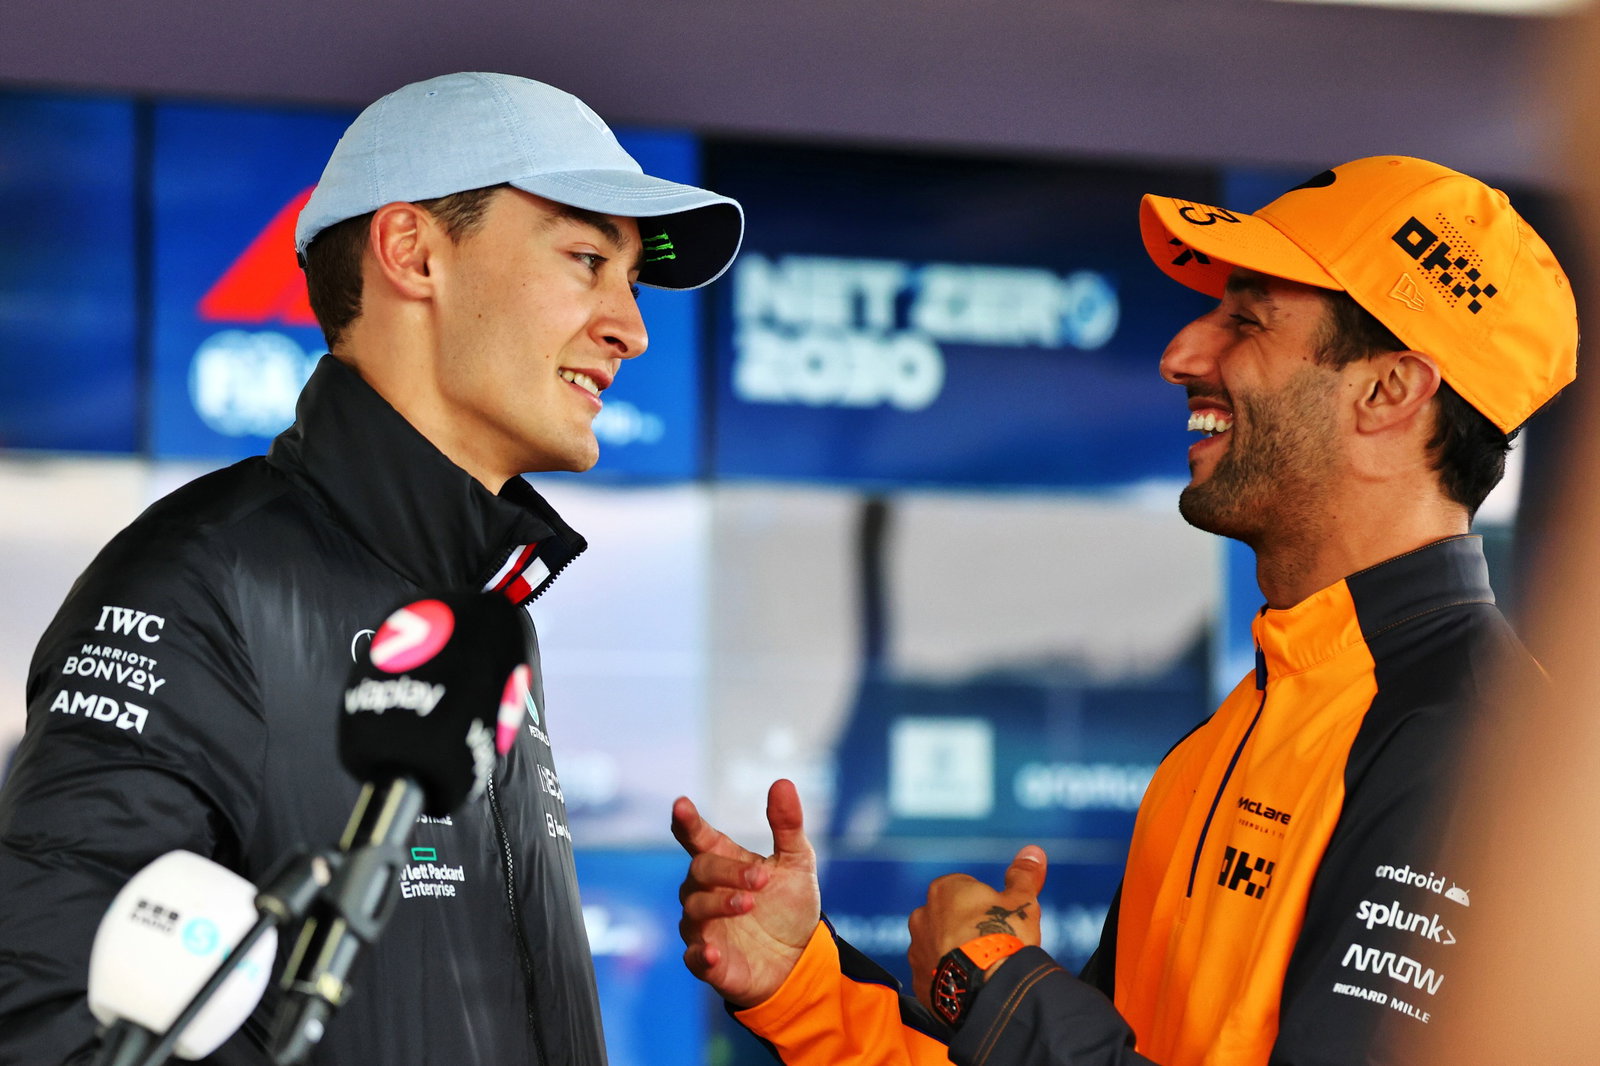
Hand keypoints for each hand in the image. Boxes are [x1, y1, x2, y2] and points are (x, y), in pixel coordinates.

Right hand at [671, 779, 820, 1007]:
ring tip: (748, 904)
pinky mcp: (708, 962)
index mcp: (724, 861)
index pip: (697, 837)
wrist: (800, 959)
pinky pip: (693, 957)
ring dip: (719, 904)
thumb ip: (787, 825)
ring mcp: (704, 926)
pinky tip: (712, 951)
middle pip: (700, 871)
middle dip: (727, 871)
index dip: (688, 821)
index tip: (681, 804)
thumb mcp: (797, 862)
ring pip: (695, 910)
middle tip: (761, 879)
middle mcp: (706, 890)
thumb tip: (782, 782)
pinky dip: (699, 954)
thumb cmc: (789, 907)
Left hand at [907, 845, 1047, 1009]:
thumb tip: (1033, 852)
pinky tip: (969, 986)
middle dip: (964, 927)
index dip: (984, 904)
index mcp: (944, 890)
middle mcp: (923, 916)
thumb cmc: (1003, 938)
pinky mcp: (918, 982)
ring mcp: (917, 950)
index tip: (999, 919)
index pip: (963, 888)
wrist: (989, 990)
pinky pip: (933, 975)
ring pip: (936, 946)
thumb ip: (1023, 875)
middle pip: (947, 917)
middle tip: (991, 944)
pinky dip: (947, 979)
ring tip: (981, 968)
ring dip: (953, 952)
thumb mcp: (1021, 902)